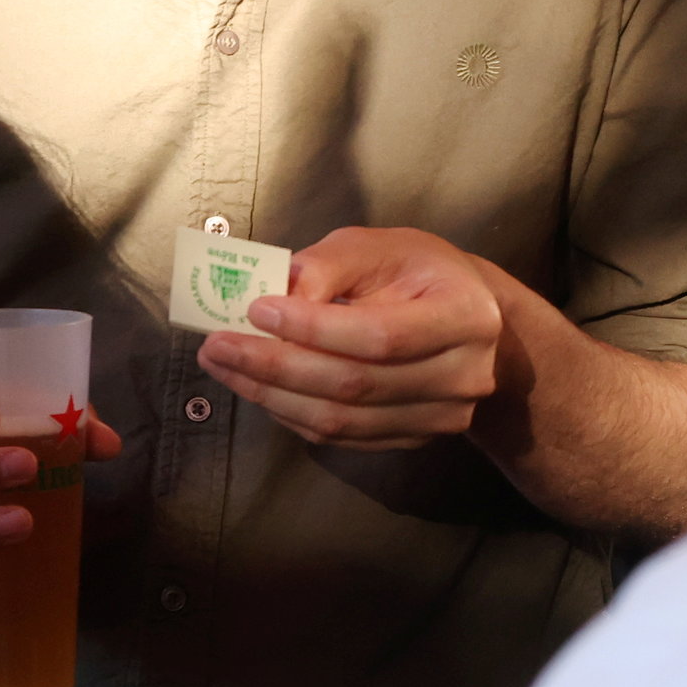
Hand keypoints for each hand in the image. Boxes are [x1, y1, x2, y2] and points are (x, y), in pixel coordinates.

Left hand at [202, 223, 509, 448]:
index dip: (314, 328)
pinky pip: (342, 437)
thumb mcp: (378, 247)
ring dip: (273, 395)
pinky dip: (293, 413)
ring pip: (343, 420)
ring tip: (225, 366)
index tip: (256, 309)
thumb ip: (328, 268)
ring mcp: (441, 417)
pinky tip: (260, 388)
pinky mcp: (414, 439)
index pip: (381, 335)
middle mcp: (463, 376)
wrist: (470, 321)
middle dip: (276, 365)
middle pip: (356, 384)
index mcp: (465, 315)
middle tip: (217, 345)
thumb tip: (275, 299)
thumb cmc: (418, 272)